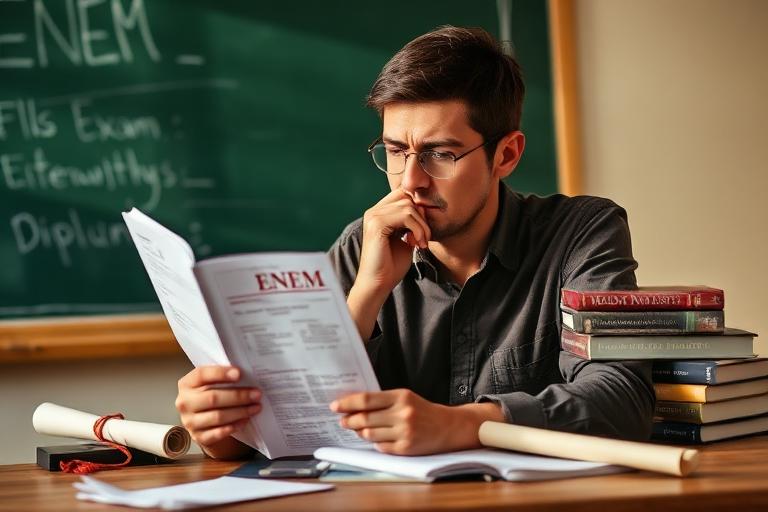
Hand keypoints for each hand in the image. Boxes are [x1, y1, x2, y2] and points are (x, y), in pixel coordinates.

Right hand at [175, 366, 259, 458]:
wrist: (202, 419)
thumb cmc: (210, 395)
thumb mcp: (210, 382)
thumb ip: (222, 377)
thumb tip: (246, 374)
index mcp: (187, 384)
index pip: (201, 375)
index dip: (220, 373)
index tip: (239, 373)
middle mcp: (185, 402)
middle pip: (212, 398)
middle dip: (238, 396)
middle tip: (256, 394)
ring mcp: (190, 421)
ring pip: (218, 416)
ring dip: (240, 412)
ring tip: (255, 407)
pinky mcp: (198, 436)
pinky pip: (218, 433)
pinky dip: (234, 426)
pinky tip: (245, 420)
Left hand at [330, 389, 504, 454]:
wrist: (448, 427)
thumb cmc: (422, 410)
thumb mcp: (405, 398)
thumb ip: (382, 401)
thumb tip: (353, 406)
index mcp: (401, 396)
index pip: (366, 399)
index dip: (347, 403)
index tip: (335, 406)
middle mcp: (403, 414)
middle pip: (364, 418)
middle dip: (349, 420)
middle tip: (342, 421)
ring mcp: (405, 432)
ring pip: (369, 434)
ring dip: (360, 432)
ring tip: (358, 429)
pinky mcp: (406, 448)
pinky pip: (380, 447)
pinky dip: (375, 443)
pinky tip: (377, 438)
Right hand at [357, 189, 430, 296]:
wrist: (379, 283)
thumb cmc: (392, 265)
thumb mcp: (406, 238)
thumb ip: (411, 222)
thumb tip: (424, 208)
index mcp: (379, 213)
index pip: (403, 194)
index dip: (418, 208)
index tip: (423, 230)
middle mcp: (374, 211)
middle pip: (407, 197)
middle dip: (422, 217)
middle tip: (425, 239)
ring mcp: (373, 216)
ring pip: (409, 206)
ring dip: (422, 226)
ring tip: (421, 243)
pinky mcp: (376, 224)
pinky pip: (405, 215)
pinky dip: (417, 229)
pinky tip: (416, 244)